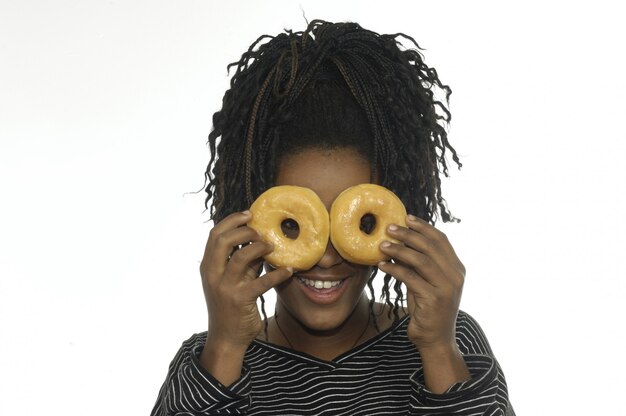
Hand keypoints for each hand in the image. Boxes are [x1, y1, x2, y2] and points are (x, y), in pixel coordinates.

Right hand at [200, 210, 292, 350]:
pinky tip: (289, 270)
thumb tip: (260, 241)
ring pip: (242, 256)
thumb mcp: (232, 280)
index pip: (215, 234)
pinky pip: (262, 282)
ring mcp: (224, 287)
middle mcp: (212, 274)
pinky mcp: (240, 299)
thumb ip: (242, 262)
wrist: (226, 338)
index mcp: (208, 266)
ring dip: (260, 247)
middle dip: (245, 230)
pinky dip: (278, 274)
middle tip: (262, 231)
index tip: (249, 214)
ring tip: (273, 247)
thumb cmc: (230, 306)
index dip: (232, 220)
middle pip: (224, 240)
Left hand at [377, 214, 468, 392]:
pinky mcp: (434, 299)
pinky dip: (394, 269)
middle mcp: (455, 276)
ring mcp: (447, 287)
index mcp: (457, 269)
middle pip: (430, 246)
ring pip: (420, 260)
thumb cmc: (428, 310)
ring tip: (381, 245)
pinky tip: (381, 265)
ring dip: (399, 250)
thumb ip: (417, 265)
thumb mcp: (424, 283)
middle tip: (389, 228)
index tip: (406, 218)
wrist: (436, 340)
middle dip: (408, 234)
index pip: (441, 240)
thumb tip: (398, 244)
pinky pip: (410, 278)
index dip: (423, 227)